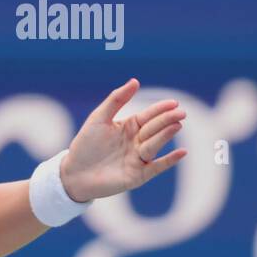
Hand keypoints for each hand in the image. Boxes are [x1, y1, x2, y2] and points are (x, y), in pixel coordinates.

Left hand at [60, 78, 187, 202]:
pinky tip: (182, 152)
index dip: (161, 109)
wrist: (73, 174)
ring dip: (166, 135)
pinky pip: (157, 166)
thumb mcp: (98, 119)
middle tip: (180, 113)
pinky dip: (169, 160)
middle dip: (167, 120)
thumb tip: (135, 81)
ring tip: (177, 125)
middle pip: (154, 129)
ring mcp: (139, 158)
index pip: (149, 116)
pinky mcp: (139, 175)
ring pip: (155, 144)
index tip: (173, 103)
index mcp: (129, 127)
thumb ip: (116, 100)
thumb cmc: (85, 145)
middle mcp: (137, 141)